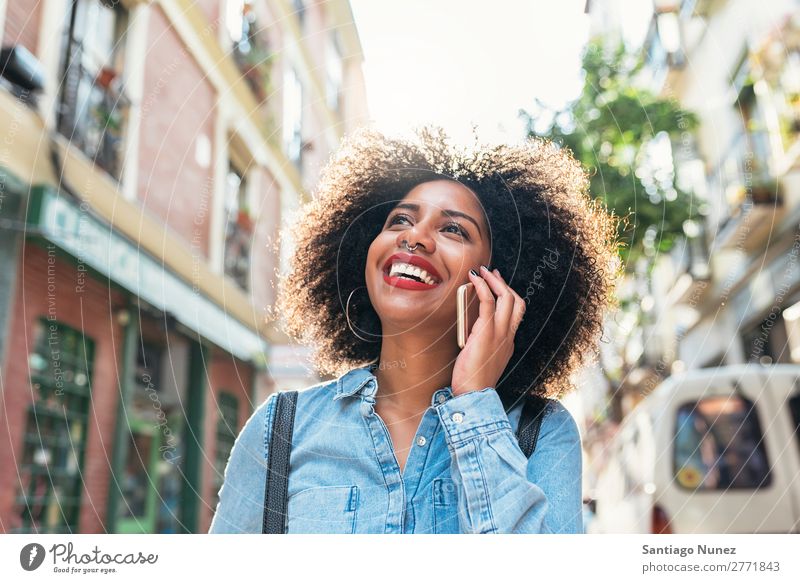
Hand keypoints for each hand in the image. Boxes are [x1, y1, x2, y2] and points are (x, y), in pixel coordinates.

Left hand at [451, 266, 526, 395]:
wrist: (474, 394)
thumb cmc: (473, 381)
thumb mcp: (483, 359)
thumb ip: (483, 343)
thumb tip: (472, 328)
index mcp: (508, 342)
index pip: (516, 313)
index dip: (509, 295)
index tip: (498, 284)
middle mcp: (508, 336)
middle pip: (515, 301)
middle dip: (503, 283)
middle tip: (491, 272)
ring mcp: (500, 333)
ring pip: (506, 298)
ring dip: (494, 280)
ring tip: (482, 271)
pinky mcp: (486, 332)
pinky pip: (488, 302)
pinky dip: (483, 287)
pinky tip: (474, 279)